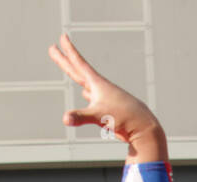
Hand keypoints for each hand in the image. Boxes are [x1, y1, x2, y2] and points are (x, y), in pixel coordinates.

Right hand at [48, 32, 161, 155]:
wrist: (143, 128)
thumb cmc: (124, 118)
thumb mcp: (99, 116)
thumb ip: (80, 117)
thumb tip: (65, 119)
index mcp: (97, 84)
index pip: (79, 63)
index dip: (69, 51)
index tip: (62, 37)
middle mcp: (100, 88)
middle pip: (78, 71)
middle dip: (64, 60)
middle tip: (53, 48)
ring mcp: (105, 98)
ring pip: (86, 84)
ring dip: (76, 75)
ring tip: (70, 68)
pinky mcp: (109, 109)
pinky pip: (93, 98)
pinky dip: (87, 94)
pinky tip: (86, 94)